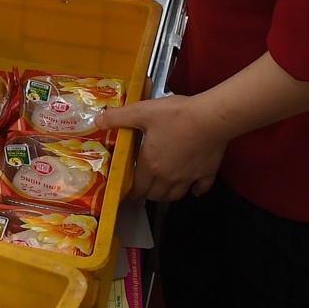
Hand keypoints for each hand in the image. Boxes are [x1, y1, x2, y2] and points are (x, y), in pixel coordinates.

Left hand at [101, 94, 229, 201]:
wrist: (210, 118)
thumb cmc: (175, 115)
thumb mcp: (142, 111)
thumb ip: (119, 118)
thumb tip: (98, 121)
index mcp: (150, 164)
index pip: (138, 187)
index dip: (131, 192)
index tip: (128, 193)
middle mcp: (168, 176)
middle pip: (155, 195)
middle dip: (148, 193)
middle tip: (145, 186)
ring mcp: (189, 177)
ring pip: (176, 196)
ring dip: (168, 195)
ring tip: (164, 188)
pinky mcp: (207, 174)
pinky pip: (200, 189)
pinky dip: (195, 191)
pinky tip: (194, 189)